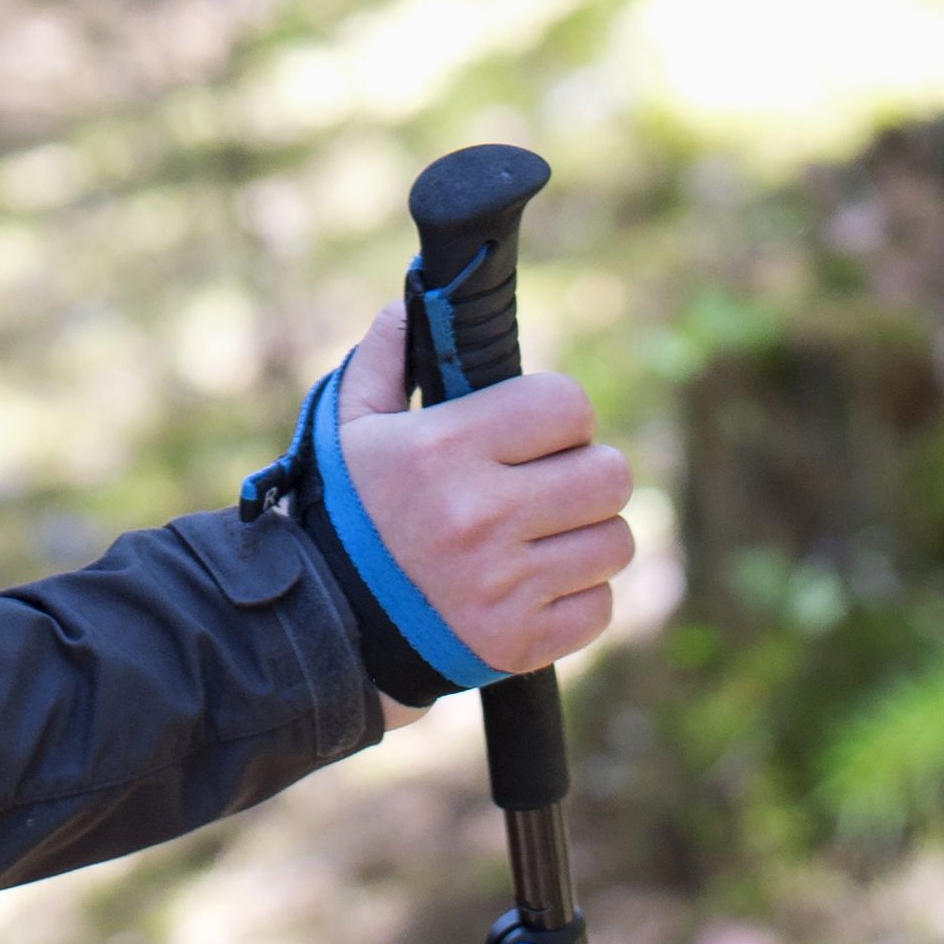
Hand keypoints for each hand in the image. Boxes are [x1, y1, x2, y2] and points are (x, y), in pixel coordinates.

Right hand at [335, 300, 631, 699]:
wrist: (328, 626)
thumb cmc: (348, 513)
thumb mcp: (348, 429)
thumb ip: (384, 360)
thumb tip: (410, 301)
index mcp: (444, 450)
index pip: (567, 405)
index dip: (560, 413)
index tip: (536, 430)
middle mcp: (480, 515)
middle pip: (609, 474)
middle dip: (587, 471)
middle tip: (550, 482)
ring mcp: (505, 585)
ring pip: (616, 541)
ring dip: (589, 533)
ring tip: (545, 534)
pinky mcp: (520, 642)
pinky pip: (602, 605)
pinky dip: (580, 594)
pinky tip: (536, 583)